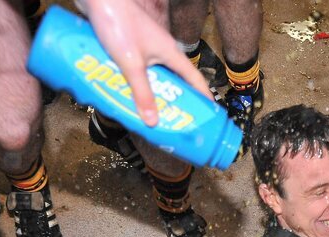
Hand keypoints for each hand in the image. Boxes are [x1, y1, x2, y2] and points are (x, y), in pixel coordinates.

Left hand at [82, 0, 212, 125]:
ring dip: (151, 94)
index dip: (204, 96)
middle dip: (174, 101)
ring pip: (154, 76)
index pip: (195, 78)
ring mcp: (146, 47)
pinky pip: (137, 70)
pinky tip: (126, 94)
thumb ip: (142, 92)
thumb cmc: (119, 23)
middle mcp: (162, 50)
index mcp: (171, 53)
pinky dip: (135, 84)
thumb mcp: (131, 63)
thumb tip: (153, 121)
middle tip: (174, 122)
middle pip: (174, 81)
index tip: (209, 114)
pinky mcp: (130, 45)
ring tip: (148, 113)